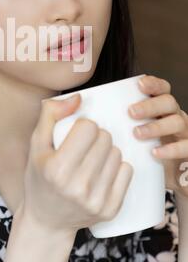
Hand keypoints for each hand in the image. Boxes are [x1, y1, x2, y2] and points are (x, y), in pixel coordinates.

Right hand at [22, 93, 132, 233]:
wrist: (46, 220)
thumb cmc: (39, 177)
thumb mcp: (36, 144)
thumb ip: (50, 114)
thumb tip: (78, 98)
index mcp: (56, 168)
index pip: (89, 127)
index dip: (82, 126)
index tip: (75, 134)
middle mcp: (77, 186)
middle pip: (105, 138)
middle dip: (96, 136)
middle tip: (84, 147)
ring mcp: (96, 200)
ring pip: (117, 153)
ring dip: (107, 151)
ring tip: (92, 159)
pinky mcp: (110, 210)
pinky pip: (127, 171)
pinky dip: (117, 167)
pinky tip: (103, 171)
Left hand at [128, 74, 187, 197]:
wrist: (173, 178)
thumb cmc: (147, 150)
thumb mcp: (134, 132)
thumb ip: (118, 119)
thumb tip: (84, 105)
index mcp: (162, 108)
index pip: (162, 88)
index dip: (153, 84)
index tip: (139, 84)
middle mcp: (176, 116)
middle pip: (169, 102)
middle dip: (150, 105)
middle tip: (131, 112)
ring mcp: (185, 132)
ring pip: (177, 121)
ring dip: (156, 126)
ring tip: (137, 134)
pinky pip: (186, 146)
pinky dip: (171, 149)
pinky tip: (155, 152)